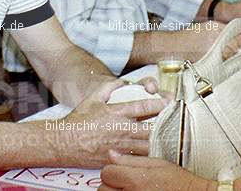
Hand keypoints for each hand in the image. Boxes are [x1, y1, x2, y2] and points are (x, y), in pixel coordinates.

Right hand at [54, 79, 168, 168]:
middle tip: (175, 122)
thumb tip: (122, 82)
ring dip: (160, 142)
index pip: (144, 106)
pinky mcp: (118, 158)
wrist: (65, 142)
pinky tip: (154, 153)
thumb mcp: (93, 97)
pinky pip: (138, 159)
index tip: (170, 102)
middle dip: (166, 125)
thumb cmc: (79, 120)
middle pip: (152, 128)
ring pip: (149, 146)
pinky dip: (148, 156)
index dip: (160, 103)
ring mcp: (121, 146)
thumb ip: (109, 86)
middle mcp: (122, 129)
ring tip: (168, 138)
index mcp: (117, 112)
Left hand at [99, 151, 212, 190]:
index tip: (121, 172)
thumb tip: (111, 154)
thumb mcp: (157, 164)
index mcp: (135, 180)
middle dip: (111, 184)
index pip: (106, 172)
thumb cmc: (179, 182)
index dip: (113, 170)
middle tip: (126, 183)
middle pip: (103, 188)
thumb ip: (131, 160)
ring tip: (131, 190)